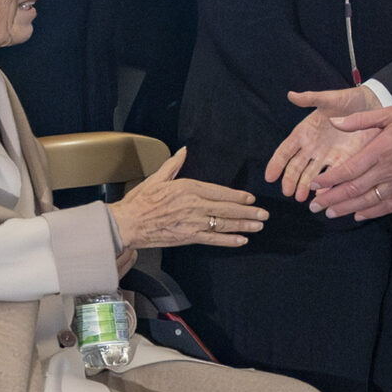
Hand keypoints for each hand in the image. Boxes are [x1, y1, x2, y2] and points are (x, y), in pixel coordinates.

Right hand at [108, 148, 266, 249]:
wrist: (127, 224)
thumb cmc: (140, 201)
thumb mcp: (157, 178)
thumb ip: (174, 164)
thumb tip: (184, 151)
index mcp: (188, 188)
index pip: (220, 191)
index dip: (238, 196)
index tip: (251, 198)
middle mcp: (194, 205)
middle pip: (227, 208)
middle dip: (248, 212)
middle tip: (264, 214)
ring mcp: (193, 223)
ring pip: (224, 224)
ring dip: (244, 225)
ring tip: (258, 226)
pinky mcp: (188, 237)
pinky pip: (213, 239)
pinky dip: (229, 240)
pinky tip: (242, 240)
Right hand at [267, 86, 381, 198]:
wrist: (372, 104)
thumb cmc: (347, 100)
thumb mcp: (329, 98)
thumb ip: (311, 99)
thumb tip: (291, 95)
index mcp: (304, 133)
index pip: (285, 151)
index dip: (276, 164)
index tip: (269, 177)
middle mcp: (312, 148)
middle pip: (296, 167)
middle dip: (290, 180)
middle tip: (287, 192)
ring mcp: (327, 156)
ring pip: (311, 175)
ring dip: (305, 186)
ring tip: (302, 197)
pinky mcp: (344, 160)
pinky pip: (334, 175)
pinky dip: (327, 185)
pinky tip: (323, 194)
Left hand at [304, 101, 391, 219]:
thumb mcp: (390, 113)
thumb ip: (360, 120)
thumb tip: (333, 122)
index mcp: (381, 149)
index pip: (348, 171)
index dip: (329, 181)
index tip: (314, 185)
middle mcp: (389, 169)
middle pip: (354, 190)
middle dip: (331, 200)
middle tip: (314, 207)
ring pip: (369, 201)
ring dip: (347, 209)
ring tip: (330, 214)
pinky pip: (389, 205)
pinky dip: (373, 212)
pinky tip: (359, 215)